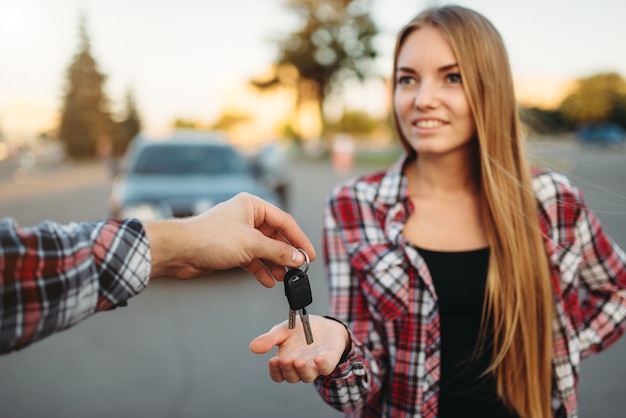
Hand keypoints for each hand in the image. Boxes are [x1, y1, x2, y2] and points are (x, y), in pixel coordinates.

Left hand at [145, 192, 315, 285]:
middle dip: (286, 254)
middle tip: (298, 269)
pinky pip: (252, 259)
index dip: (299, 240)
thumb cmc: (211, 237)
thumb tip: (298, 258)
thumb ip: (279, 252)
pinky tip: (268, 281)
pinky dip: (260, 269)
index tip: (309, 256)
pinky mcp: (231, 249)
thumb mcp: (252, 244)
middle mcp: (247, 217)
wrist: (180, 251)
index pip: (285, 222)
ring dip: (275, 264)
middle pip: (275, 236)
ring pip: (264, 249)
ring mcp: (239, 234)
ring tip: (284, 278)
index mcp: (253, 206)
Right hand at [250, 315, 349, 382]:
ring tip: (298, 361)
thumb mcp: (283, 330)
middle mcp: (299, 367)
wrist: (323, 324)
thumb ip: (270, 339)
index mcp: (286, 362)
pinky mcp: (329, 361)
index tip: (272, 360)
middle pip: (292, 377)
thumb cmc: (300, 330)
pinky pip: (326, 368)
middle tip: (285, 359)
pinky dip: (322, 365)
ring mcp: (314, 366)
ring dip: (303, 370)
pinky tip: (318, 358)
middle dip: (288, 369)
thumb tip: (253, 347)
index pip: (278, 374)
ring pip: (307, 377)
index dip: (275, 370)